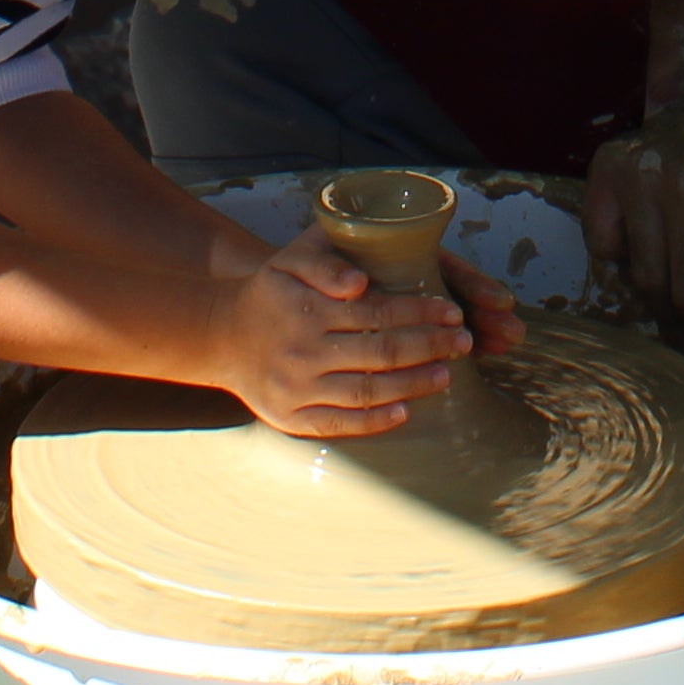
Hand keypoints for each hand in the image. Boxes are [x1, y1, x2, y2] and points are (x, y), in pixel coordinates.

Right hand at [216, 226, 513, 438]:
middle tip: (464, 342)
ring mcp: (297, 389)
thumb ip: (327, 262)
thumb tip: (360, 283)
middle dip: (430, 346)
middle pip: (380, 353)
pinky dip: (376, 421)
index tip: (453, 310)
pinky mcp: (291, 418)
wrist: (219, 335)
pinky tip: (406, 412)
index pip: (377, 312)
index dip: (420, 311)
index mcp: (307, 309)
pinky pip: (340, 424)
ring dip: (413, 384)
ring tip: (446, 375)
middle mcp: (302, 351)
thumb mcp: (291, 260)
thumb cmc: (270, 291)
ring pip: (366, 391)